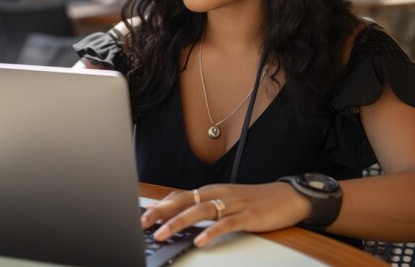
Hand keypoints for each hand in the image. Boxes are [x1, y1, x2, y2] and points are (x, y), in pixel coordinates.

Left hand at [140, 182, 311, 246]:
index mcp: (212, 191)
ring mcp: (232, 204)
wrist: (287, 196)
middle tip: (144, 223)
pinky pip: (225, 224)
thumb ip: (206, 206)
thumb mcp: (227, 201)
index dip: (161, 205)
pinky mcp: (247, 216)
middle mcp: (219, 194)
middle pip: (184, 201)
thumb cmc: (255, 201)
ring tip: (163, 233)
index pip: (180, 195)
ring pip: (200, 211)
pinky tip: (200, 241)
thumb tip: (183, 215)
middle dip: (162, 212)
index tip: (144, 215)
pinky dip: (211, 232)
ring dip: (179, 222)